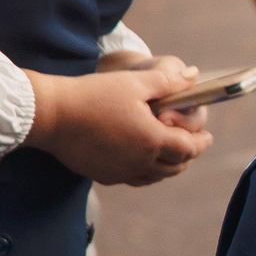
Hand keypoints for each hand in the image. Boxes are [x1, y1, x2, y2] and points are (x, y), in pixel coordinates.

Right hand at [25, 57, 211, 184]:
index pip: (188, 148)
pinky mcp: (101, 175)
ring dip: (167, 168)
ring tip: (169, 157)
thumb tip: (193, 76)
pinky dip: (144, 173)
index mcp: (153, 140)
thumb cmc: (92, 95)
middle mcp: (140, 162)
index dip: (201, 142)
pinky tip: (140, 163)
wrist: (49, 114)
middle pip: (175, 167)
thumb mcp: (134, 82)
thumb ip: (167, 81)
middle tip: (191, 147)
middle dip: (187, 157)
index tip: (207, 137)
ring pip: (154, 177)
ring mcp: (120, 172)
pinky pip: (131, 179)